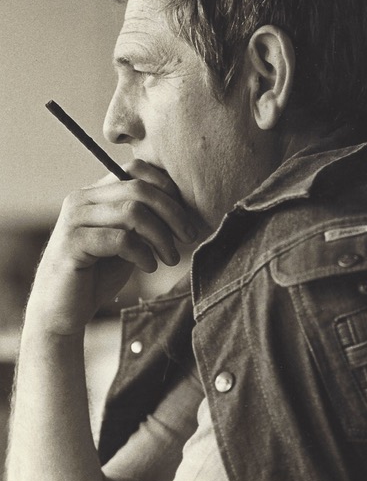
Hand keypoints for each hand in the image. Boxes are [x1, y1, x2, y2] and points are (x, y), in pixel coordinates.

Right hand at [25, 160, 196, 334]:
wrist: (62, 311)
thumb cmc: (98, 275)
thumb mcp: (127, 240)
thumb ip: (145, 220)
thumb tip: (184, 207)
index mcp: (95, 193)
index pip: (136, 169)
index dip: (167, 188)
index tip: (185, 217)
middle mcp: (81, 199)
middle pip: (139, 188)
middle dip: (172, 212)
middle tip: (189, 237)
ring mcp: (74, 220)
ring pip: (133, 212)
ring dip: (161, 236)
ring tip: (170, 258)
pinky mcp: (73, 244)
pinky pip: (120, 239)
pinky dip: (143, 253)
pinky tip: (149, 267)